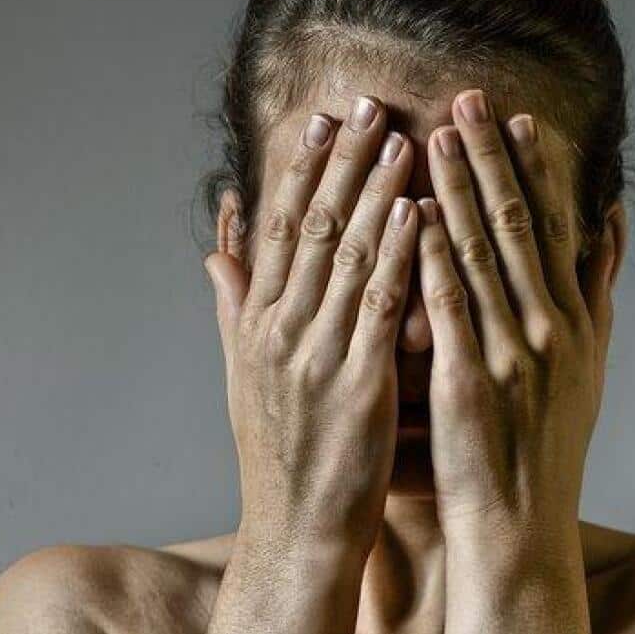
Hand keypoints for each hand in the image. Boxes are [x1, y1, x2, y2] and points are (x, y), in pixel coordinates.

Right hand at [204, 94, 418, 552]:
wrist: (297, 528)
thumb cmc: (281, 452)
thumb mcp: (244, 373)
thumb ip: (233, 306)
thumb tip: (216, 250)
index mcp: (257, 322)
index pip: (280, 229)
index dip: (303, 170)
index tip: (323, 120)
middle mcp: (279, 329)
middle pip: (312, 227)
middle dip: (343, 163)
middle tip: (370, 105)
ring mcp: (315, 354)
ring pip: (346, 256)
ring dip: (376, 193)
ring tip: (403, 141)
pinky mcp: (355, 383)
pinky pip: (378, 307)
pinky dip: (397, 255)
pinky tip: (418, 214)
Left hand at [416, 89, 598, 633]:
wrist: (524, 524)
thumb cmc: (552, 446)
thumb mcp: (594, 364)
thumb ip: (600, 289)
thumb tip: (611, 221)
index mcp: (577, 320)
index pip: (556, 227)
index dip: (536, 169)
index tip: (517, 119)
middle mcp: (550, 327)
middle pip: (519, 225)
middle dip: (491, 158)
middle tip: (468, 99)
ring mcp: (509, 352)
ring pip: (480, 252)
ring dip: (455, 189)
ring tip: (434, 135)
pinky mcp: (465, 379)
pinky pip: (445, 303)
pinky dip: (428, 253)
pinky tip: (409, 213)